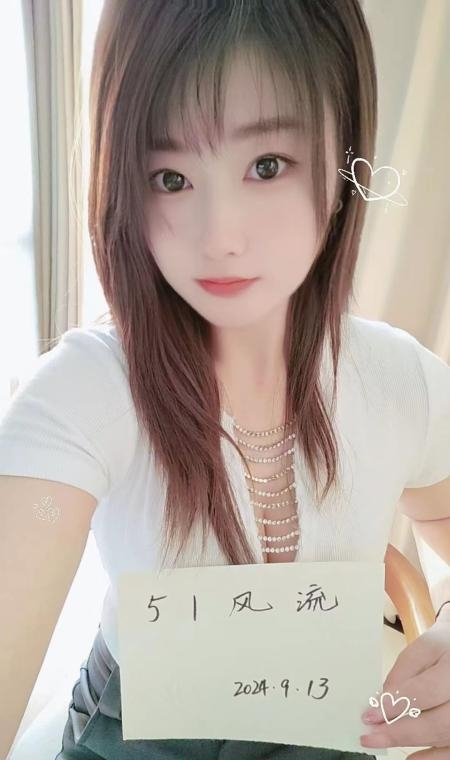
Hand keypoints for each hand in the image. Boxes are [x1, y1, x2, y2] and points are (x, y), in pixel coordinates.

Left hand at [359, 617, 449, 758]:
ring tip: (382, 742)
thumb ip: (403, 672)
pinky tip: (411, 758)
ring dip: (411, 744)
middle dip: (402, 731)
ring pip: (445, 737)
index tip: (370, 715)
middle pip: (439, 722)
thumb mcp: (424, 649)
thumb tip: (382, 701)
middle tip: (371, 735)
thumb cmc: (444, 649)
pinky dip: (433, 758)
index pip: (427, 691)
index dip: (397, 704)